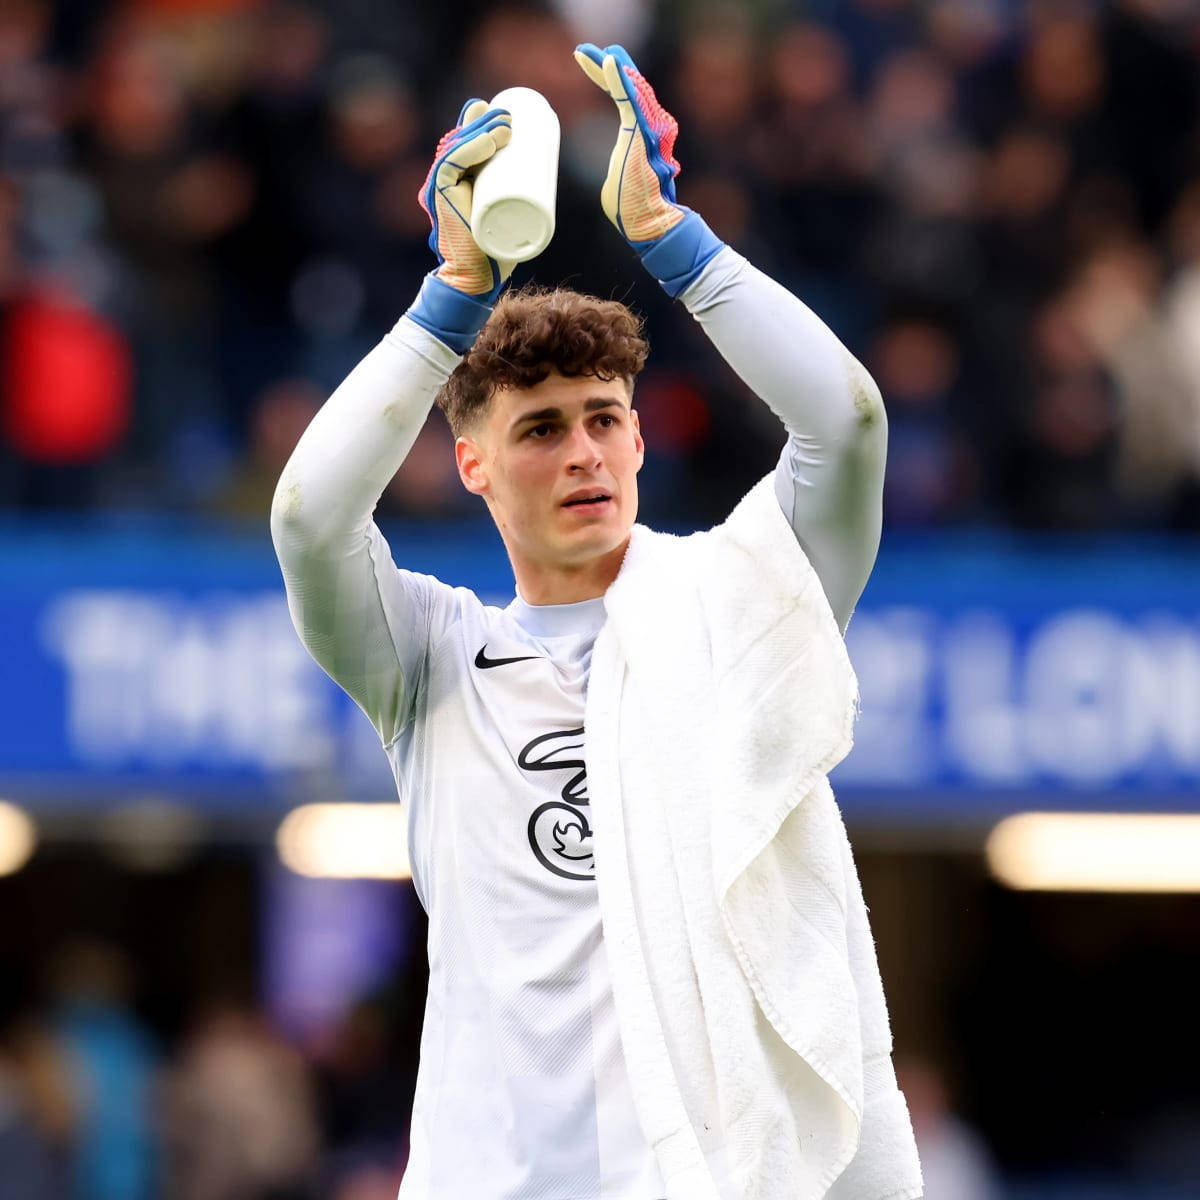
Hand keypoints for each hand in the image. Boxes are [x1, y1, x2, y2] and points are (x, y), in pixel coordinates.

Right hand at [418, 100, 515, 299]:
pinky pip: (450, 166)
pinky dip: (468, 151)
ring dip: (482, 131)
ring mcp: (440, 187)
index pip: (467, 144)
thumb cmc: (494, 255)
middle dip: (485, 122)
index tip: (511, 118)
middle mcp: (446, 180)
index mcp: (458, 181)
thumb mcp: (510, 221)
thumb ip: (521, 203)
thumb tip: (548, 182)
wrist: (474, 280)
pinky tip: (488, 141)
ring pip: (457, 148)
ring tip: (507, 126)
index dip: (483, 124)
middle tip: (512, 118)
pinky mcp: (439, 197)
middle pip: (462, 141)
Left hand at [573, 43, 722, 296]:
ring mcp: (649, 129)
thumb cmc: (633, 208)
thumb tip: (621, 163)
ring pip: (631, 88)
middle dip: (607, 65)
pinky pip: (630, 100)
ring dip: (611, 66)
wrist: (649, 224)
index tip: (588, 62)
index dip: (608, 78)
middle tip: (585, 50)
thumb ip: (621, 159)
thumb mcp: (620, 175)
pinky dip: (620, 80)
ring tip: (593, 51)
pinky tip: (610, 60)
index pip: (625, 97)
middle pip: (629, 86)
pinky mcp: (643, 135)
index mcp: (642, 134)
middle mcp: (651, 126)